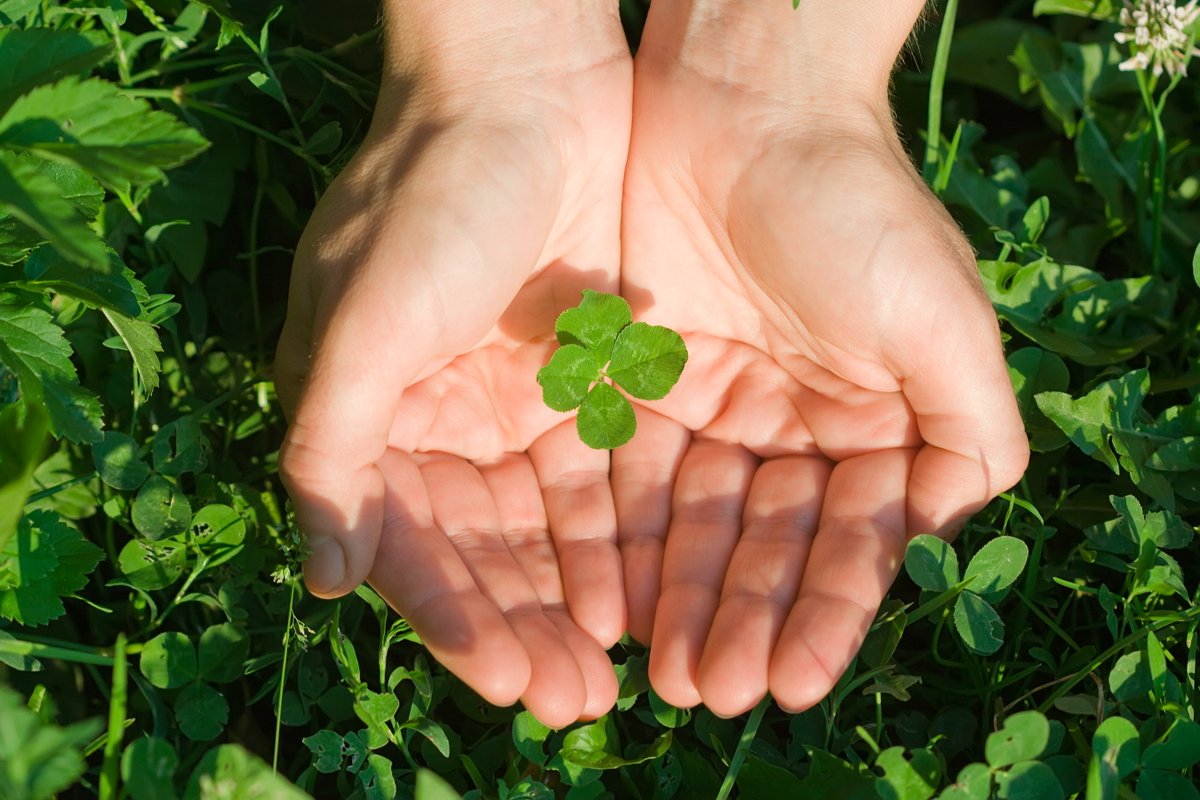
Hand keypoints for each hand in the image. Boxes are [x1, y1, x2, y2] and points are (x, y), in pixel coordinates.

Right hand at [274, 4, 631, 726]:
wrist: (523, 87)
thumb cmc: (427, 197)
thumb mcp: (363, 323)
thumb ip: (332, 451)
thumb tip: (325, 581)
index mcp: (373, 420)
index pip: (411, 545)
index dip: (455, 617)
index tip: (507, 679)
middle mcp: (444, 423)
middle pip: (488, 552)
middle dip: (527, 627)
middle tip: (578, 702)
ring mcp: (520, 405)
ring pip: (552, 527)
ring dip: (582, 596)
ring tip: (623, 672)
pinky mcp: (590, 381)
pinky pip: (608, 476)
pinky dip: (625, 534)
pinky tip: (652, 591)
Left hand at [615, 2, 1029, 716]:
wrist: (743, 100)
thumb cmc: (851, 201)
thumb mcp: (937, 313)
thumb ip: (969, 426)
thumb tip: (955, 525)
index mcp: (875, 423)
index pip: (850, 540)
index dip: (824, 612)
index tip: (793, 683)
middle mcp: (796, 428)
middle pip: (766, 545)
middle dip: (742, 620)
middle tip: (712, 693)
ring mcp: (717, 411)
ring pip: (696, 527)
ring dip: (682, 600)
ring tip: (664, 674)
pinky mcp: (644, 387)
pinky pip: (631, 478)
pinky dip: (625, 540)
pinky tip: (611, 601)